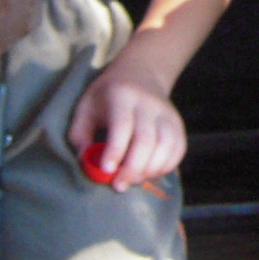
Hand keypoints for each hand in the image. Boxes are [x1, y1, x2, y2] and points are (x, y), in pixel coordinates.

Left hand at [67, 57, 186, 191]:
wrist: (140, 74)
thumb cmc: (107, 96)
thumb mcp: (85, 107)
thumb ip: (80, 134)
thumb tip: (85, 161)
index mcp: (122, 97)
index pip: (122, 125)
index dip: (115, 150)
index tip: (106, 170)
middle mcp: (149, 104)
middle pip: (146, 140)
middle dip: (132, 168)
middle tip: (119, 185)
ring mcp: (167, 114)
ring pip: (166, 146)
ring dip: (150, 170)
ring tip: (133, 180)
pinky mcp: (178, 124)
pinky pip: (178, 150)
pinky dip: (165, 167)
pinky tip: (149, 172)